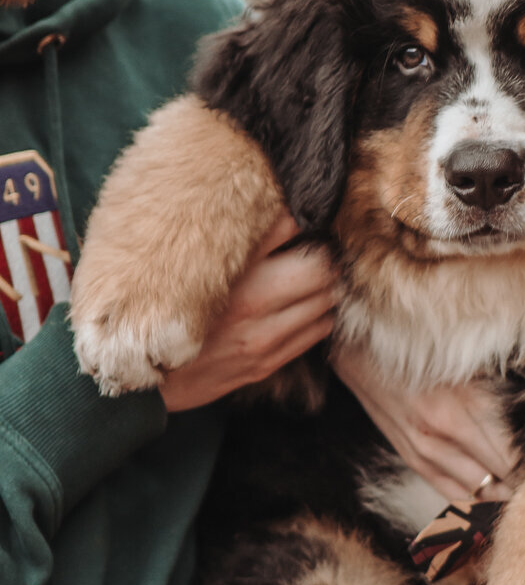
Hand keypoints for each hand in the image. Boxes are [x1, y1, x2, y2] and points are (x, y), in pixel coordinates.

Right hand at [160, 213, 338, 411]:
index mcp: (230, 271)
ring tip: (308, 277)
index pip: (294, 230)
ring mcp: (263, 339)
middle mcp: (253, 305)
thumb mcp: (187, 263)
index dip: (305, 220)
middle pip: (322, 270)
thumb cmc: (158, 313)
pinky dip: (318, 315)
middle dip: (322, 255)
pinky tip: (301, 306)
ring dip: (324, 287)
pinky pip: (317, 332)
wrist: (138, 382)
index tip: (303, 216)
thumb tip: (268, 202)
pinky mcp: (266, 363)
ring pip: (326, 301)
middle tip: (312, 248)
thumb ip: (230, 233)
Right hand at [331, 340, 518, 503]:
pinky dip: (474, 500)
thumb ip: (497, 389)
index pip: (510, 454)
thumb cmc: (419, 349)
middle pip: (498, 476)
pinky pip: (450, 493)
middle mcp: (443, 435)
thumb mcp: (464, 361)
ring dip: (502, 494)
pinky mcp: (412, 460)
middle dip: (523, 481)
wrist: (359, 353)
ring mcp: (424, 452)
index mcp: (462, 406)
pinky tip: (492, 501)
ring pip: (476, 491)